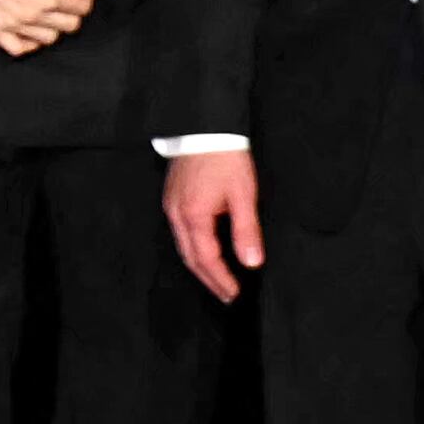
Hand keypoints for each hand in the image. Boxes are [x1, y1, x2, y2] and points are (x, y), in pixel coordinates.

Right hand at [0, 0, 94, 55]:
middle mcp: (32, 14)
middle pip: (69, 26)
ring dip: (52, 26)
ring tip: (46, 13)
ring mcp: (11, 24)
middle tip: (64, 1)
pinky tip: (29, 31)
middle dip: (72, 12)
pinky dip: (28, 43)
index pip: (81, 8)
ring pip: (47, 39)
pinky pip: (18, 48)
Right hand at [162, 150, 263, 303]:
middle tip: (226, 295)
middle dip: (209, 280)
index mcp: (194, 216)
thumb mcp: (243, 194)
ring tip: (217, 280)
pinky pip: (180, 234)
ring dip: (200, 267)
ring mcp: (171, 207)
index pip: (207, 259)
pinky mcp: (172, 199)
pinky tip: (204, 252)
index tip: (234, 294)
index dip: (221, 279)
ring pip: (183, 247)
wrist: (205, 127)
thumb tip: (252, 261)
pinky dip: (193, 250)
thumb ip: (246, 231)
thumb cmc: (225, 158)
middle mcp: (177, 216)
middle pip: (190, 258)